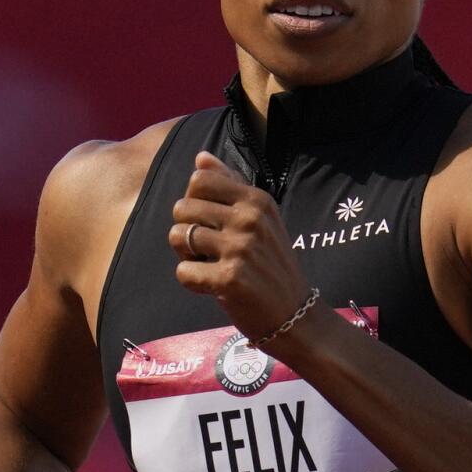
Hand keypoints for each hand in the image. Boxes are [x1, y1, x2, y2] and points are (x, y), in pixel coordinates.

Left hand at [170, 151, 312, 338]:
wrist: (295, 314)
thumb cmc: (271, 264)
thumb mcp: (261, 218)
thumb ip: (230, 185)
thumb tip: (201, 157)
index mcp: (256, 199)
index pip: (199, 179)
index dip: (194, 201)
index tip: (209, 222)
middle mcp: (249, 219)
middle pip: (181, 207)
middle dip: (185, 229)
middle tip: (207, 249)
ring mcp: (240, 249)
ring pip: (177, 237)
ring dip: (185, 255)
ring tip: (209, 265)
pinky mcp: (229, 279)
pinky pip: (183, 271)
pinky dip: (191, 282)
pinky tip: (212, 286)